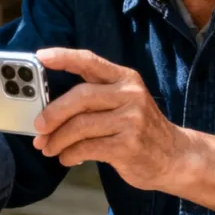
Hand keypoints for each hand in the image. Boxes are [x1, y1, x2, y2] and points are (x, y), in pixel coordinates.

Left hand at [31, 47, 185, 190]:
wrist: (176, 156)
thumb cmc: (139, 128)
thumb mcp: (124, 102)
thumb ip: (93, 98)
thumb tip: (47, 109)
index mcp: (125, 79)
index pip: (90, 61)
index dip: (64, 57)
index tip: (40, 56)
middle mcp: (130, 95)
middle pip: (80, 97)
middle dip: (53, 113)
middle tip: (38, 127)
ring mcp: (131, 120)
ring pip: (80, 126)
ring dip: (57, 139)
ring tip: (48, 148)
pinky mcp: (128, 146)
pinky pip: (87, 148)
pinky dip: (69, 154)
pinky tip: (66, 158)